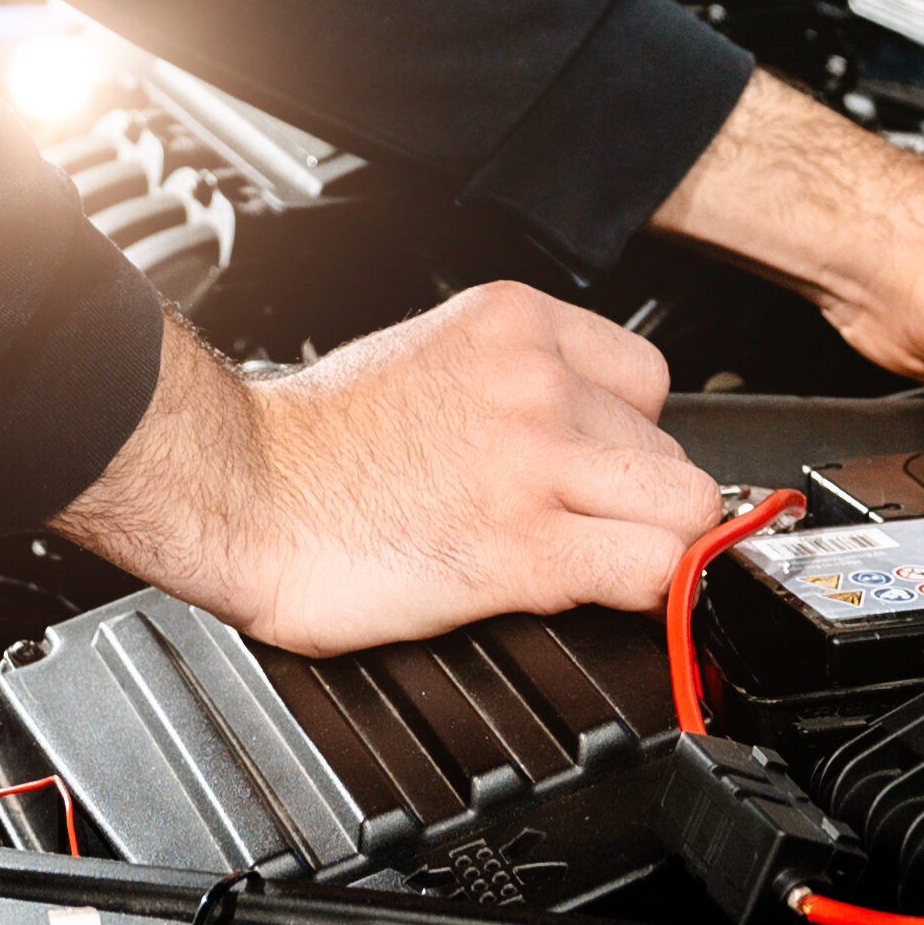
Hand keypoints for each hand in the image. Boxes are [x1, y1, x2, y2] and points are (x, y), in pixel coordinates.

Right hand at [48, 288, 720, 655]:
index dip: (627, 440)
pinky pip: (654, 573)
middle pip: (671, 453)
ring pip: (684, 512)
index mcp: (512, 324)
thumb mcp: (429, 358)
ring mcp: (536, 461)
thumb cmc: (311, 443)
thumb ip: (510, 382)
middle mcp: (536, 381)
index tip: (599, 475)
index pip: (648, 381)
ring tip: (582, 565)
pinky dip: (644, 601)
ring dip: (646, 551)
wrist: (239, 490)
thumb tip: (574, 436)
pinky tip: (595, 599)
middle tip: (574, 530)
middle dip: (634, 503)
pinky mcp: (527, 546)